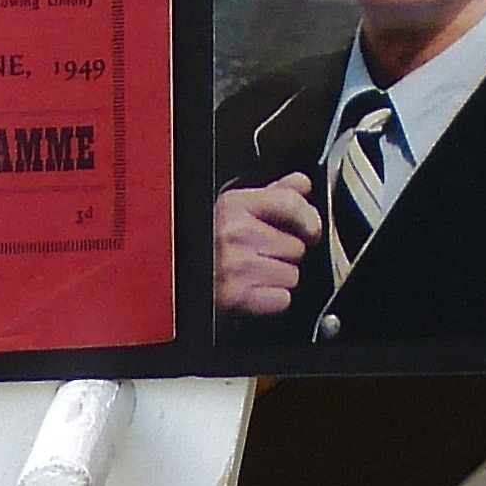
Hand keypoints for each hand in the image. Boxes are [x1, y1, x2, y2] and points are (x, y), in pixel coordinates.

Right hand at [214, 176, 320, 317]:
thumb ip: (271, 194)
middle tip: (262, 256)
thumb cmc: (206, 244)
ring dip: (280, 278)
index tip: (312, 229)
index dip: (309, 218)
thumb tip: (302, 185)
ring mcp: (237, 266)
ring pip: (292, 275)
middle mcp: (236, 233)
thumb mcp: (232, 209)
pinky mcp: (237, 297)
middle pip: (296, 246)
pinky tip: (256, 292)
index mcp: (235, 206)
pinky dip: (274, 300)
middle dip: (285, 254)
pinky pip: (282, 299)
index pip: (290, 202)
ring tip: (256, 274)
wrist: (174, 277)